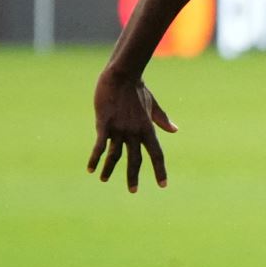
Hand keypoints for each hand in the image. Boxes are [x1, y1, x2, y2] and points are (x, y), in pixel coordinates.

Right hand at [88, 69, 176, 191]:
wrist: (122, 75)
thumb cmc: (137, 90)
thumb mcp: (152, 105)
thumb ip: (162, 120)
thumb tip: (175, 130)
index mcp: (148, 129)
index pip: (157, 154)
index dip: (160, 170)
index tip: (163, 185)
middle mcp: (135, 132)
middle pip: (136, 159)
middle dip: (134, 176)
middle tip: (133, 191)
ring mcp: (119, 129)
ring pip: (115, 156)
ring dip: (110, 169)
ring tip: (104, 179)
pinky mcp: (104, 124)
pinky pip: (99, 146)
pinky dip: (94, 158)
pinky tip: (90, 168)